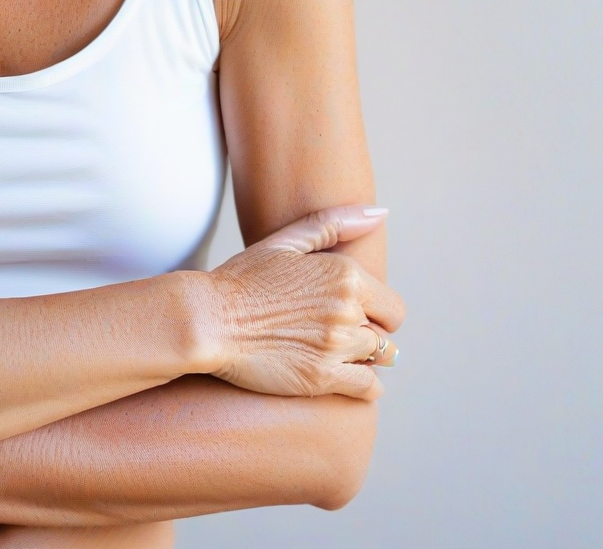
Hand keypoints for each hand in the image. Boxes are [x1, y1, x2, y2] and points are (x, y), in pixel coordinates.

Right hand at [209, 205, 405, 400]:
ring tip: (330, 351)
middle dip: (365, 334)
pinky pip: (369, 388)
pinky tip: (340, 375)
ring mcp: (336, 346)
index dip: (374, 312)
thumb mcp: (284, 241)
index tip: (352, 314)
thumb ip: (333, 224)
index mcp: (345, 276)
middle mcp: (347, 310)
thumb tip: (380, 213)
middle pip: (384, 335)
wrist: (209, 318)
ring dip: (359, 358)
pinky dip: (363, 386)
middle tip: (334, 332)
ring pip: (375, 360)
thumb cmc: (242, 277)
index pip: (392, 307)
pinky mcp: (323, 378)